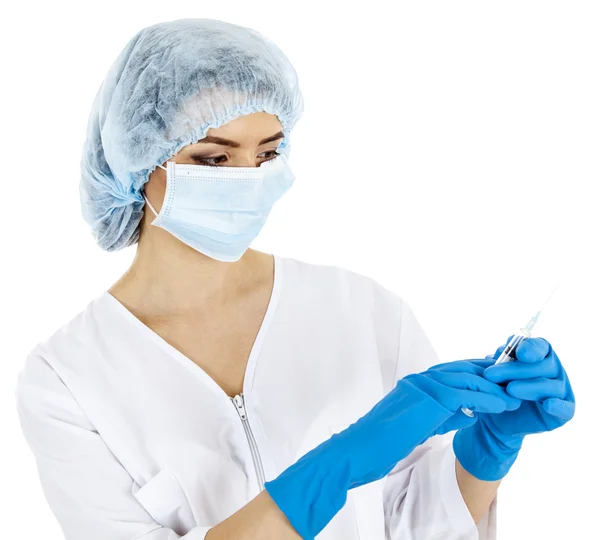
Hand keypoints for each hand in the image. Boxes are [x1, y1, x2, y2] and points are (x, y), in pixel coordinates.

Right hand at [265, 359, 519, 539]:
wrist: (358, 450)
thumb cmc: (381, 444)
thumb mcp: (417, 427)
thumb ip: (442, 417)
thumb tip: (470, 413)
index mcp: (415, 384)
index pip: (451, 372)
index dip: (476, 372)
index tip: (497, 377)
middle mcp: (418, 380)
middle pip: (461, 369)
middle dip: (489, 374)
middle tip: (514, 378)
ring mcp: (421, 387)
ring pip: (465, 379)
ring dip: (492, 387)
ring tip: (515, 394)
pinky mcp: (425, 400)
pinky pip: (463, 395)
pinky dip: (485, 399)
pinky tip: (501, 405)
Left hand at [453, 336, 574, 480]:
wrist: (492, 421)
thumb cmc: (491, 392)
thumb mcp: (488, 375)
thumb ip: (495, 362)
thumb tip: (496, 352)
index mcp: (535, 357)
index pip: (540, 345)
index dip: (530, 346)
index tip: (518, 350)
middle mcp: (551, 371)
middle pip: (544, 364)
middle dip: (517, 369)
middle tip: (493, 375)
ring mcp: (558, 391)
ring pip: (551, 383)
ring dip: (530, 385)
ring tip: (510, 391)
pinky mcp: (559, 412)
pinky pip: (565, 408)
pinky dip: (556, 405)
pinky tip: (546, 405)